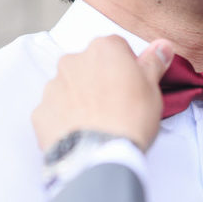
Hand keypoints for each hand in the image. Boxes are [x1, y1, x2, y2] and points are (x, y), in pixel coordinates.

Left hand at [32, 36, 173, 152]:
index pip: (117, 48)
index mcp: (104, 49)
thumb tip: (162, 45)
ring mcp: (53, 86)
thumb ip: (153, 63)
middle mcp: (73, 61)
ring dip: (81, 98)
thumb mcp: (152, 89)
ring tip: (97, 123)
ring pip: (70, 87)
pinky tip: (80, 133)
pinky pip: (54, 110)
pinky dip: (65, 119)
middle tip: (116, 106)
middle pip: (90, 65)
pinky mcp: (40, 111)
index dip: (127, 67)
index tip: (132, 86)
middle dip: (100, 80)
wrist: (99, 156)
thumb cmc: (131, 119)